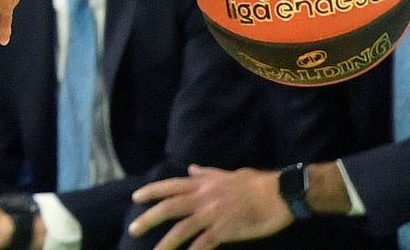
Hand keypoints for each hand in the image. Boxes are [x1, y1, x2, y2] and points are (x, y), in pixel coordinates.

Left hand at [128, 166, 289, 249]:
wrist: (278, 193)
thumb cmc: (254, 182)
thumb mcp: (226, 173)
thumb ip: (206, 173)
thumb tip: (191, 168)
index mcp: (202, 184)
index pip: (170, 186)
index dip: (151, 191)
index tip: (136, 198)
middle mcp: (202, 198)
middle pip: (169, 208)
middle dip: (149, 218)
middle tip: (132, 228)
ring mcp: (213, 215)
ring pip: (182, 229)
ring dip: (166, 242)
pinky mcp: (226, 231)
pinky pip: (204, 243)